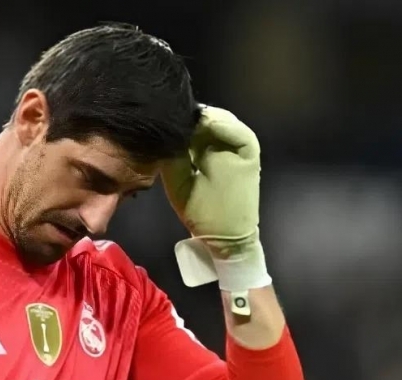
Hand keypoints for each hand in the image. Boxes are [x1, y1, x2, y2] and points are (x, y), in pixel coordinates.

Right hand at [161, 106, 270, 312]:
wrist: (231, 241)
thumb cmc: (209, 215)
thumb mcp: (181, 183)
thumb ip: (171, 153)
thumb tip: (159, 130)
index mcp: (239, 141)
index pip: (204, 115)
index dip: (180, 118)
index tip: (159, 124)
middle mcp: (242, 137)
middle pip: (206, 116)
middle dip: (184, 122)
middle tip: (159, 129)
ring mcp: (240, 145)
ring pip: (207, 125)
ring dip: (189, 131)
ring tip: (166, 137)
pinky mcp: (235, 154)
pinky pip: (211, 138)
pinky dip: (196, 140)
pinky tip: (179, 147)